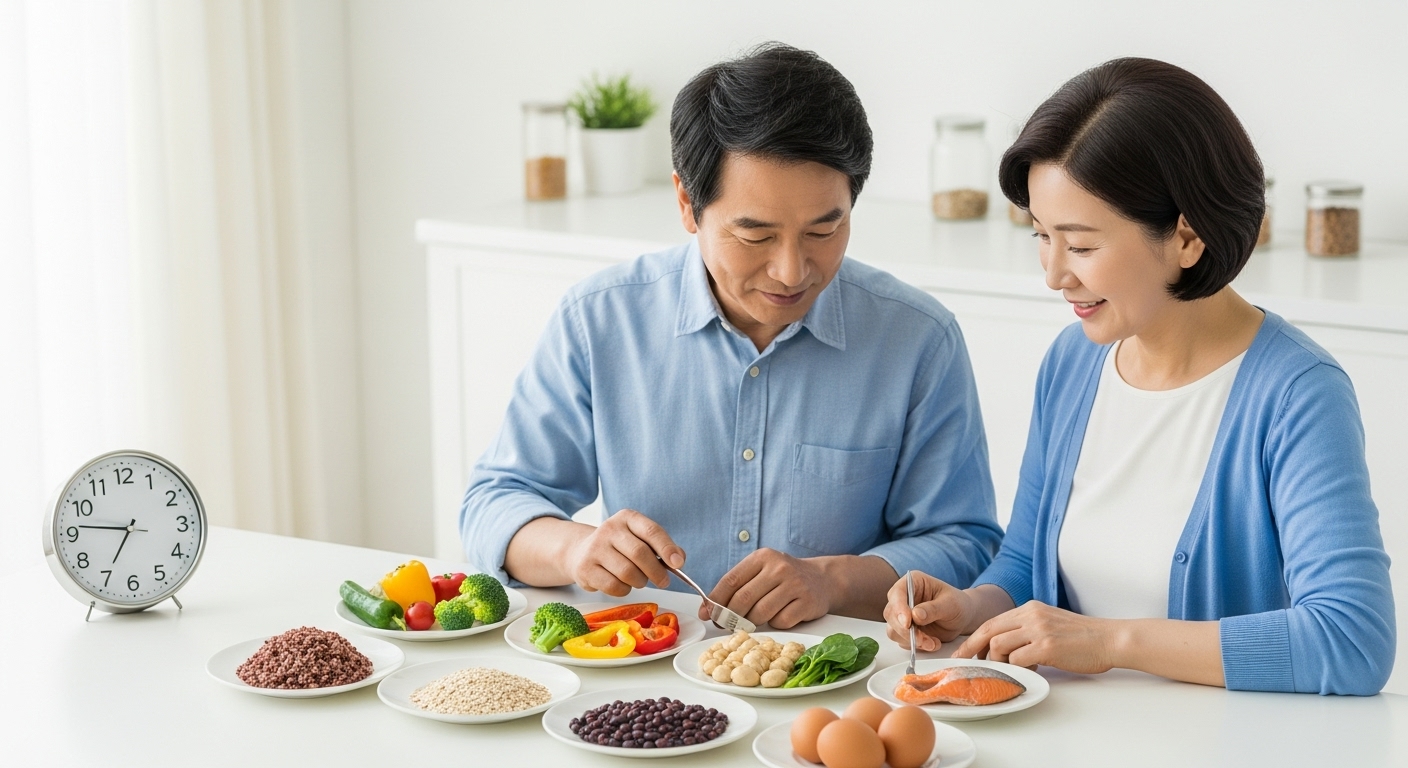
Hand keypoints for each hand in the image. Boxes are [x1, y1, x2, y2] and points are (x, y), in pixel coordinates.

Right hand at [562, 509, 684, 596]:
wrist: (581, 551)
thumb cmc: (619, 547)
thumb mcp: (639, 538)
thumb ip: (661, 547)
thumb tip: (678, 560)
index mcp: (627, 518)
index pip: (651, 531)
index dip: (667, 548)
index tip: (678, 564)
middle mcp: (609, 529)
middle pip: (639, 554)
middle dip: (656, 572)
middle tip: (663, 581)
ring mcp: (595, 548)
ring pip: (627, 573)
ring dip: (640, 582)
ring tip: (639, 580)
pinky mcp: (585, 568)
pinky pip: (614, 586)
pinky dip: (624, 590)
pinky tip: (623, 584)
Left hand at [704, 548, 828, 628]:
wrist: (823, 579)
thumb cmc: (784, 578)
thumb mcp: (762, 571)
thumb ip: (737, 586)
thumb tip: (707, 609)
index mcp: (762, 557)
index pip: (731, 580)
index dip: (715, 600)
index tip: (706, 614)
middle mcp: (779, 568)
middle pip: (743, 599)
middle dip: (730, 617)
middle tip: (727, 625)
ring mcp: (795, 584)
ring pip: (760, 614)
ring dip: (753, 622)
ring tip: (757, 619)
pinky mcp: (807, 602)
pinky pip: (781, 622)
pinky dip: (776, 624)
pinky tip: (781, 615)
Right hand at [882, 572, 975, 651]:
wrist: (963, 618)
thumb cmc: (958, 604)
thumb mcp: (951, 604)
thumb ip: (933, 609)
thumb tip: (915, 615)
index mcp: (913, 582)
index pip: (897, 593)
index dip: (899, 608)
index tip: (907, 623)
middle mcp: (904, 598)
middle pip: (891, 614)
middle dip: (905, 630)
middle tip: (922, 639)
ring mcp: (903, 615)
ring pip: (894, 630)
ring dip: (911, 640)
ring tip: (932, 642)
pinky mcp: (905, 630)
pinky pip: (903, 641)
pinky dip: (917, 646)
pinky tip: (932, 643)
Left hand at [952, 601, 1116, 673]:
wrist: (1110, 638)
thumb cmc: (1083, 637)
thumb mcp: (1050, 624)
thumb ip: (1028, 630)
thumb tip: (1007, 649)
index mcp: (1030, 608)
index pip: (993, 621)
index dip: (975, 638)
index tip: (963, 652)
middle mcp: (1031, 615)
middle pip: (988, 629)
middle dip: (971, 647)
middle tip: (962, 663)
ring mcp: (1038, 629)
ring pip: (999, 644)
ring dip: (998, 660)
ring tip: (1010, 669)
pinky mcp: (1047, 646)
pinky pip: (1017, 659)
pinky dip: (1016, 668)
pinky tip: (1030, 670)